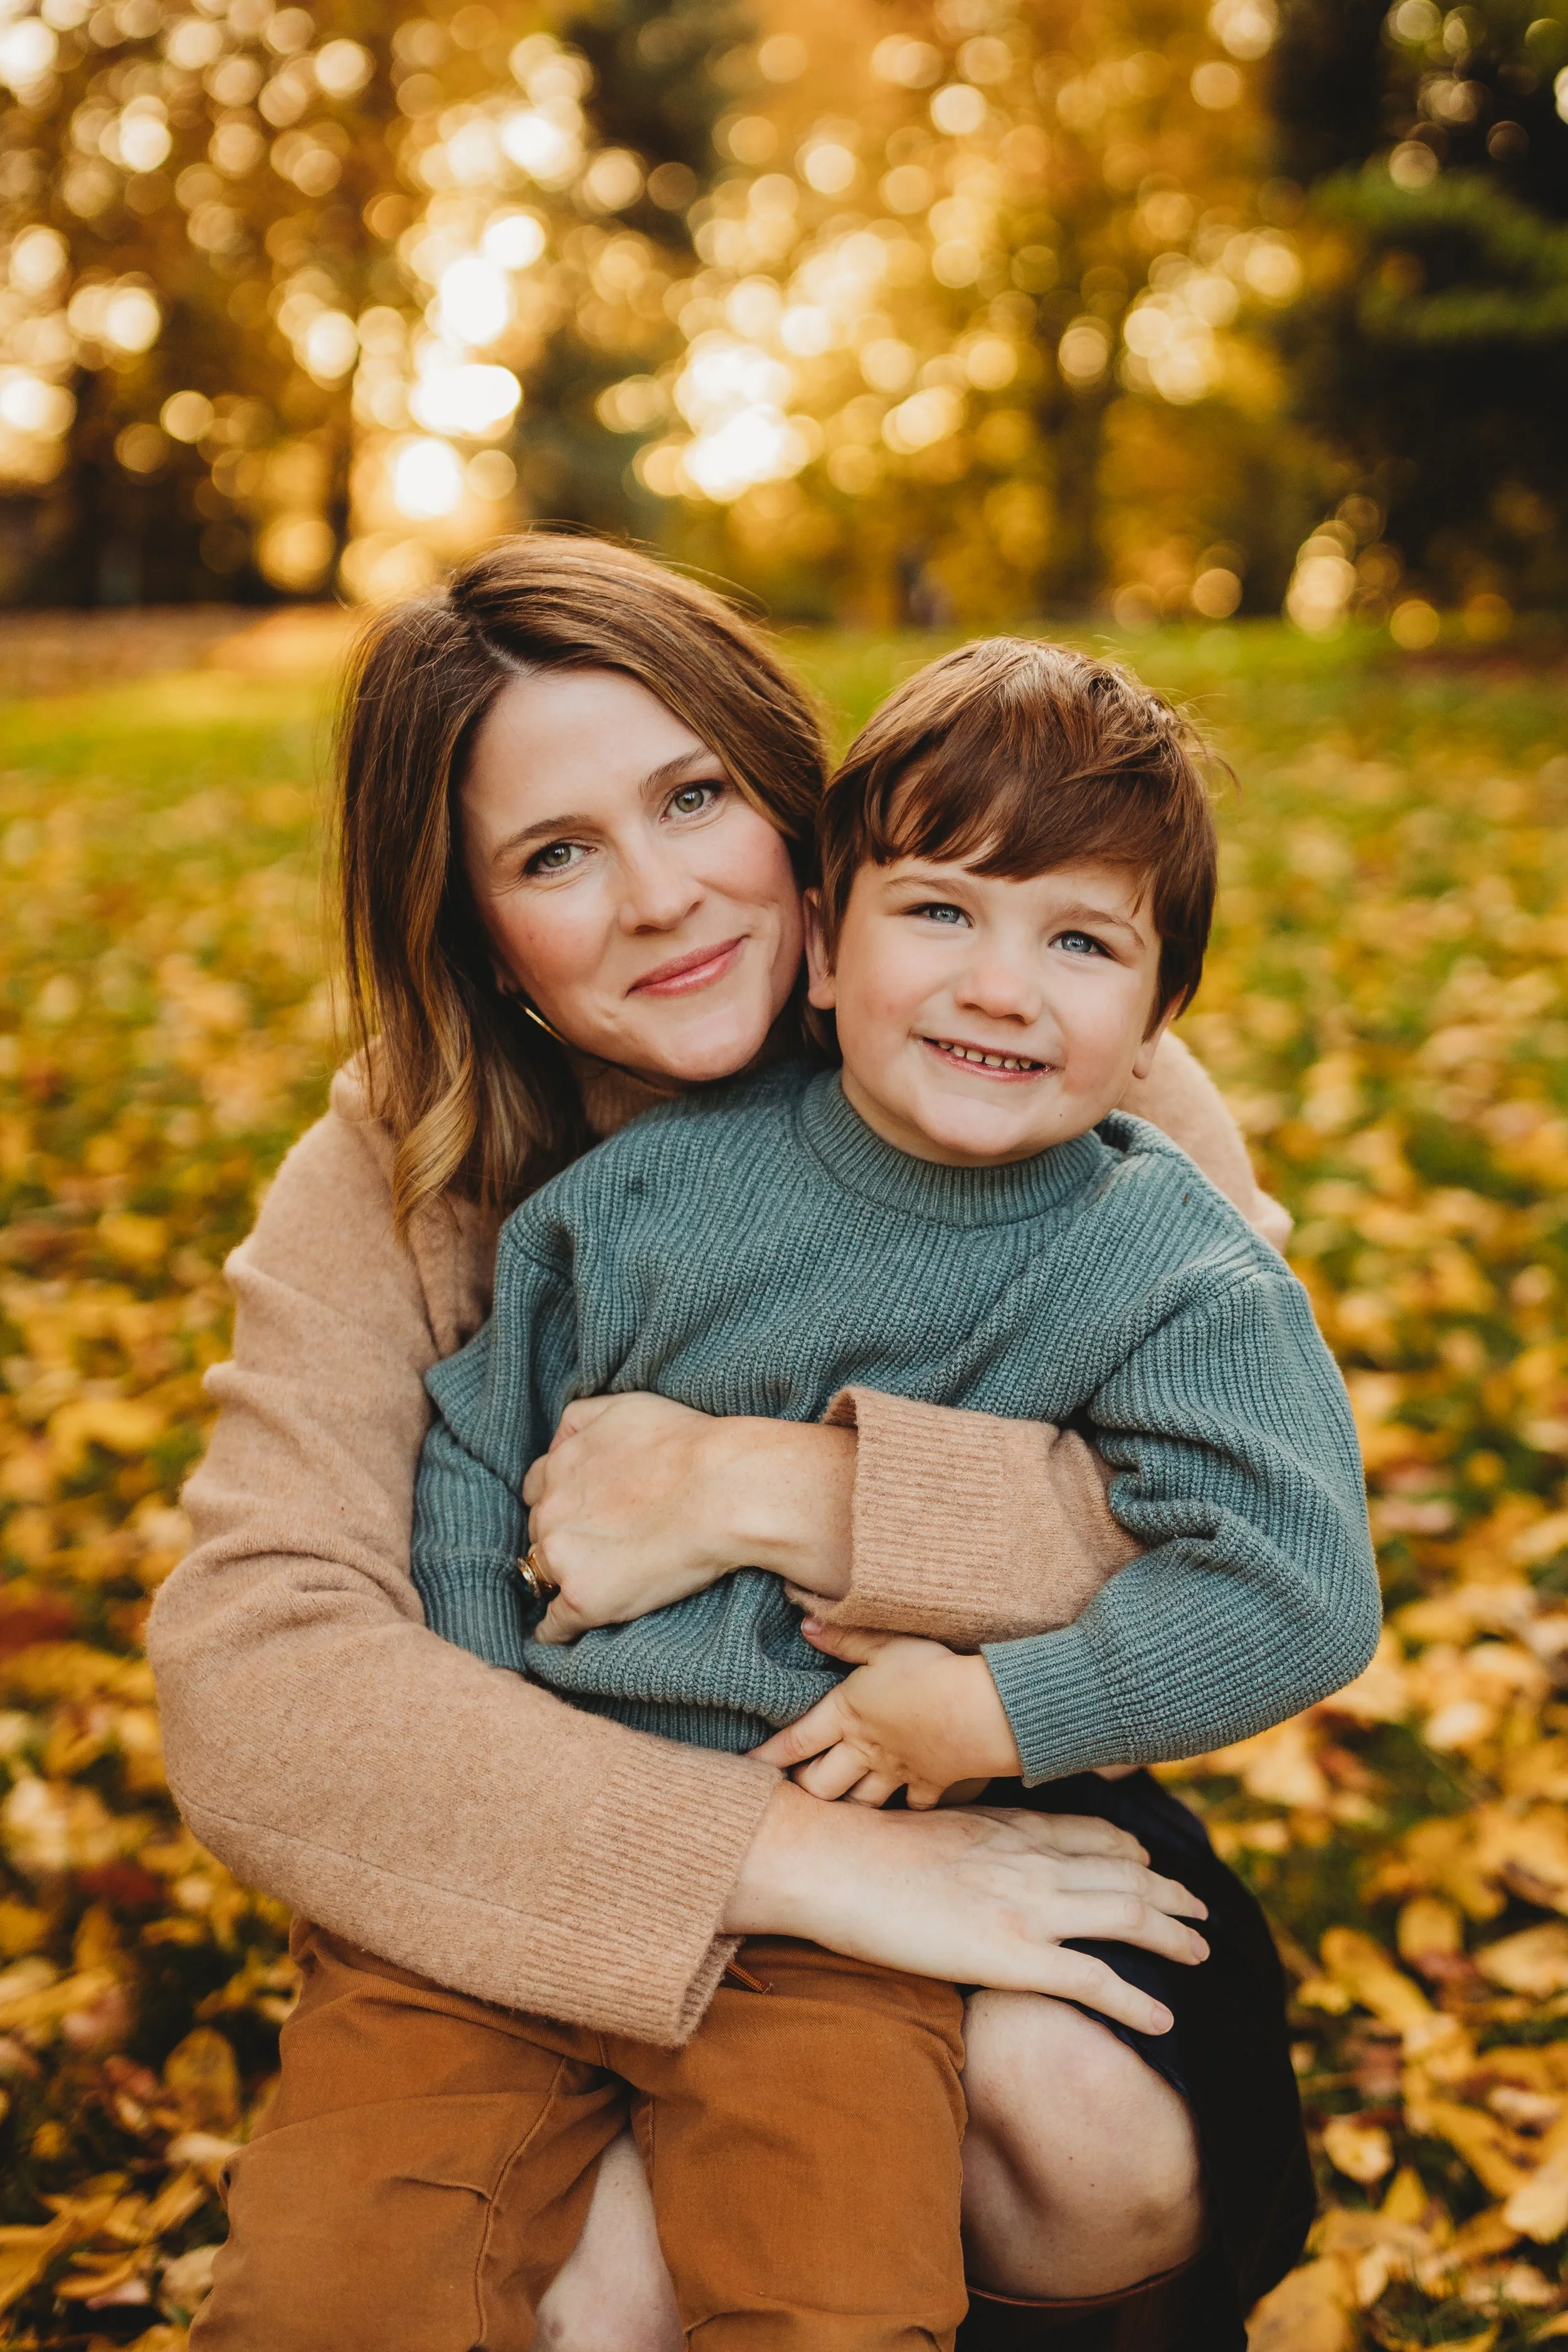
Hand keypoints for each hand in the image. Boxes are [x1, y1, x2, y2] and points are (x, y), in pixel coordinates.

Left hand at [524, 1395, 731, 1642]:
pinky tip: (571, 1633)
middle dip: (564, 1536)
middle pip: (541, 1530)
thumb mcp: (623, 1406)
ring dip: (561, 1579)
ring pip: (543, 1574)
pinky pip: (552, 1626)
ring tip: (596, 1586)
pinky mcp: (582, 1596)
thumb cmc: (689, 1445)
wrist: (724, 1491)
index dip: (564, 1502)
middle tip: (605, 1546)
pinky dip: (557, 1631)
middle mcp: (550, 1507)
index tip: (587, 1514)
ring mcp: (562, 1554)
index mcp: (560, 1463)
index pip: (538, 1489)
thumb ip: (578, 1420)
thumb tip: (555, 1442)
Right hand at [725, 1782, 1208, 2038]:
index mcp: (1008, 1828)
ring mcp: (1026, 1906)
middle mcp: (1031, 1861)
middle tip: (1201, 1912)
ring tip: (1202, 1953)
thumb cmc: (860, 1848)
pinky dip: (1137, 1999)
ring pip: (1127, 1916)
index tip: (1151, 1862)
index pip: (1091, 1835)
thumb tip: (966, 1857)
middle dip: (1171, 1894)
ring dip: (1174, 1936)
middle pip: (1125, 1873)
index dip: (1130, 1851)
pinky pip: (1094, 1980)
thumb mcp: (928, 1829)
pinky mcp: (1012, 1955)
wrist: (832, 1860)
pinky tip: (1164, 2016)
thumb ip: (965, 1841)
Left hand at [751, 1624, 1020, 1806]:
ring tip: (837, 1803)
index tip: (745, 1765)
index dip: (767, 1755)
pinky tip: (902, 1807)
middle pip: (821, 1784)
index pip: (795, 1740)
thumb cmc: (929, 1672)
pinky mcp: (932, 1783)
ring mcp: (899, 1772)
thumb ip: (844, 1638)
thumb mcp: (884, 1645)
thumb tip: (805, 1625)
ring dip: (847, 1804)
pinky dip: (905, 1810)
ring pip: (860, 1802)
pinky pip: (912, 1808)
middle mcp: (866, 1751)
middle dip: (803, 1789)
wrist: (979, 1711)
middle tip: (792, 1787)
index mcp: (847, 1715)